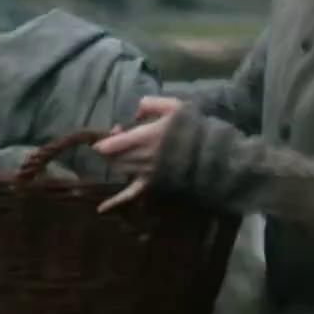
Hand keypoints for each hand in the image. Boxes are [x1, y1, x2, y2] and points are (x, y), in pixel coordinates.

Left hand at [92, 96, 184, 211]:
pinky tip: (101, 208)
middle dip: (112, 149)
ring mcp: (145, 173)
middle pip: (114, 157)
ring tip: (127, 153)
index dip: (106, 139)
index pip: (111, 144)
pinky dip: (115, 201)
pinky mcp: (151, 185)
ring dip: (118, 162)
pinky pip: (131, 194)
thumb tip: (137, 111)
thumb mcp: (173, 106)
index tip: (116, 131)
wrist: (211, 153)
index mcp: (144, 137)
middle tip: (123, 139)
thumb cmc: (192, 127)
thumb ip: (150, 104)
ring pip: (120, 169)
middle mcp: (141, 157)